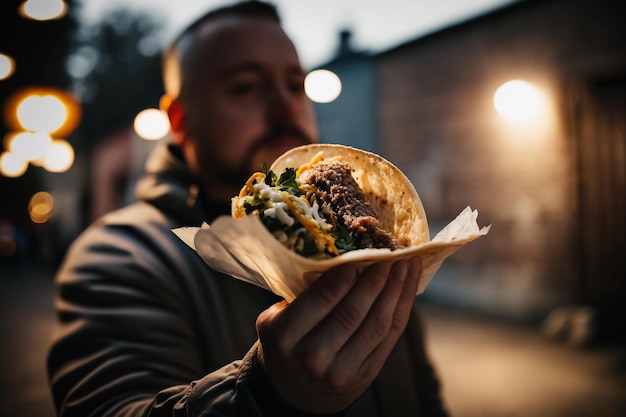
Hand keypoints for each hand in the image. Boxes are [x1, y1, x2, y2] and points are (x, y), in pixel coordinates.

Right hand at [255, 257, 421, 413]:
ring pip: (377, 324)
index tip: (360, 255)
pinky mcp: (364, 375)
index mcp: (284, 337)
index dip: (345, 275)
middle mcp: (312, 358)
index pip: (321, 299)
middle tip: (390, 255)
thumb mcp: (276, 319)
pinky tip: (408, 287)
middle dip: (376, 279)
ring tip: (406, 265)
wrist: (294, 392)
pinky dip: (402, 308)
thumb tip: (339, 259)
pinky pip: (389, 337)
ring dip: (396, 291)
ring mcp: (340, 371)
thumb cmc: (285, 343)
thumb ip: (300, 296)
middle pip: (353, 311)